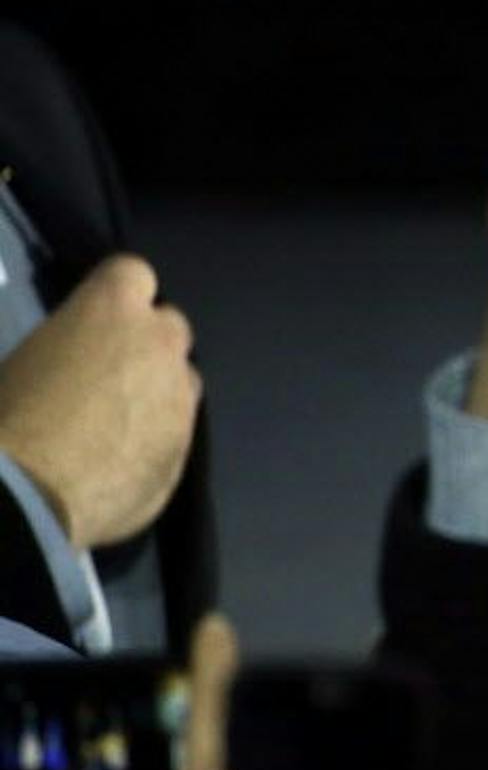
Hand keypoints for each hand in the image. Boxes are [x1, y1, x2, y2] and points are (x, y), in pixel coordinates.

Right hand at [0, 254, 199, 546]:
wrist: (26, 495)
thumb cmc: (8, 414)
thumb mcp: (27, 358)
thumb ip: (71, 345)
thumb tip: (78, 361)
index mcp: (113, 308)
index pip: (134, 273)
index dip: (118, 295)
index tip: (100, 318)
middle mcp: (160, 344)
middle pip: (170, 327)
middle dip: (147, 344)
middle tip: (109, 373)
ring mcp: (181, 397)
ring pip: (182, 381)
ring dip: (159, 391)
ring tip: (116, 423)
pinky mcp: (188, 448)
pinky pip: (177, 432)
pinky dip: (156, 438)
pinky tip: (121, 462)